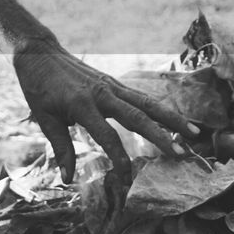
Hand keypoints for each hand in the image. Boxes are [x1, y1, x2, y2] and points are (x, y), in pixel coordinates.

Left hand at [13, 37, 197, 182]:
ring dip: (171, 118)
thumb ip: (61, 148)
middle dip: (162, 135)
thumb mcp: (45, 119)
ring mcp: (111, 86)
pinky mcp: (114, 83)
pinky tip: (174, 119)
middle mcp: (103, 94)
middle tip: (181, 153)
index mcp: (83, 105)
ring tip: (194, 133)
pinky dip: (159, 108)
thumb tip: (68, 179)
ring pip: (147, 103)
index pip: (107, 136)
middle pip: (138, 116)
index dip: (119, 158)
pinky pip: (141, 97)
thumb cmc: (39, 88)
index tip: (128, 178)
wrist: (40, 54)